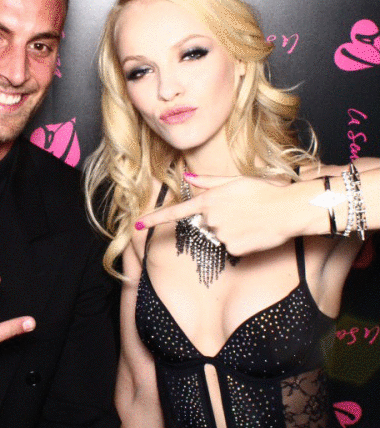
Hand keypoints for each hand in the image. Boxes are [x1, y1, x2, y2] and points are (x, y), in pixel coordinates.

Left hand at [135, 174, 319, 256]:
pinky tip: (254, 232)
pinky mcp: (233, 249)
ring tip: (250, 219)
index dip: (154, 219)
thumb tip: (187, 178)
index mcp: (208, 200)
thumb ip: (208, 182)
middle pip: (205, 223)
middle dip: (218, 219)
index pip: (175, 212)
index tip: (137, 225)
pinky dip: (241, 242)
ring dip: (231, 229)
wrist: (289, 209)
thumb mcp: (235, 181)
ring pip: (219, 235)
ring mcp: (221, 235)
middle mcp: (210, 218)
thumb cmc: (265, 191)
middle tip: (241, 211)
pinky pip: (231, 247)